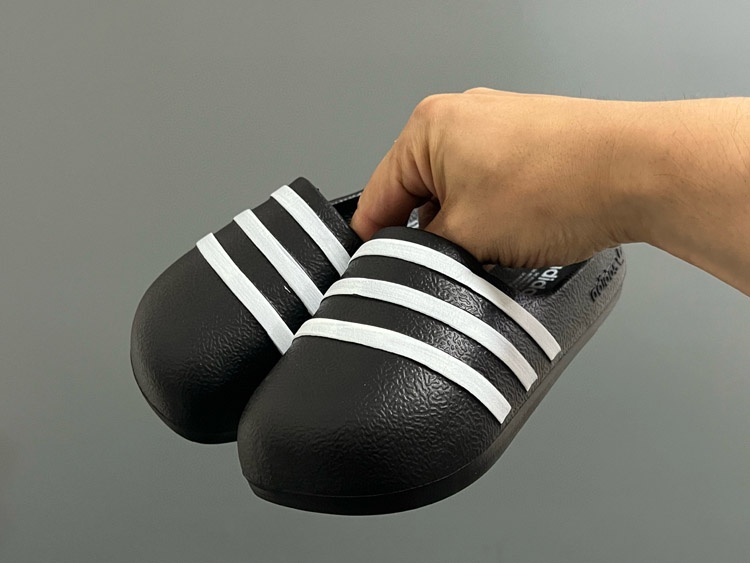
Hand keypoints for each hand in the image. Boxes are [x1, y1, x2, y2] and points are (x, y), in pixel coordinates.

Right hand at [351, 88, 646, 266]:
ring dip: (467, 227)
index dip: (374, 240)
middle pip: (418, 193)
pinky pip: (491, 186)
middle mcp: (461, 118)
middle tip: (448, 266)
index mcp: (428, 127)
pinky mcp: (530, 142)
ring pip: (458, 193)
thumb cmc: (561, 184)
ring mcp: (498, 126)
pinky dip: (495, 215)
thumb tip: (416, 259)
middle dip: (430, 234)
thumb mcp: (467, 235)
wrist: (640, 171)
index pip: (378, 194)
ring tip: (495, 248)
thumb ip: (425, 250)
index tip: (378, 270)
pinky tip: (518, 234)